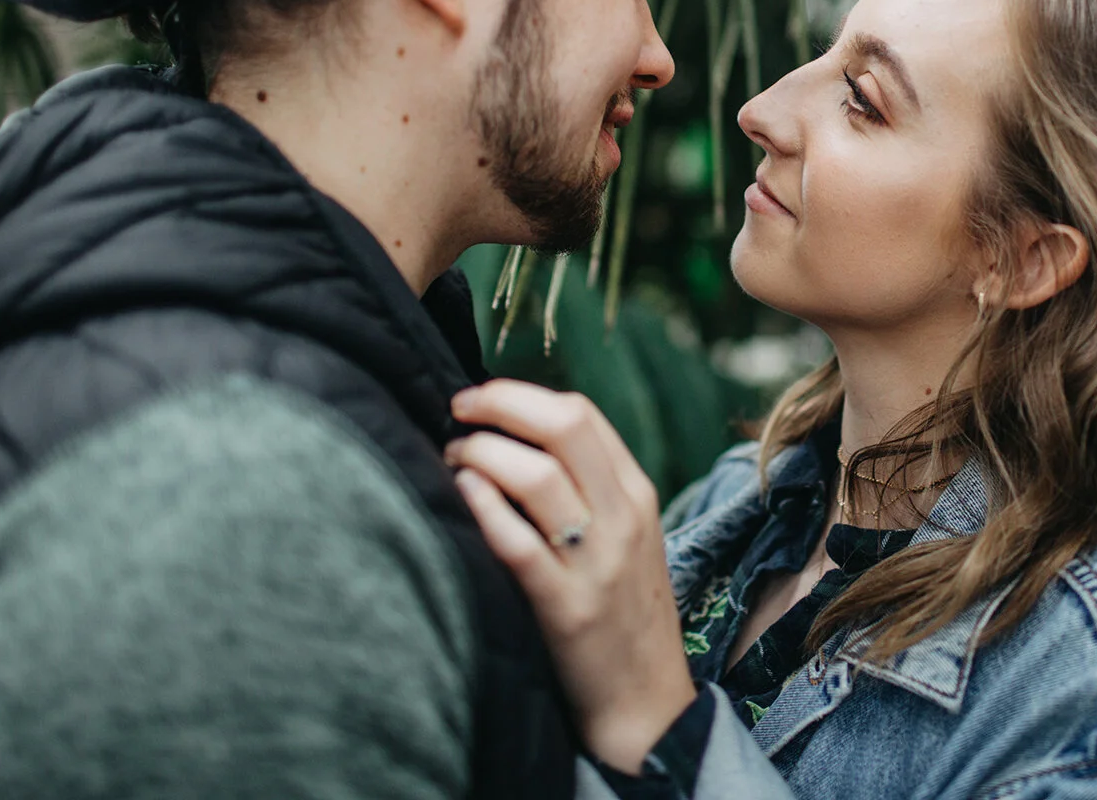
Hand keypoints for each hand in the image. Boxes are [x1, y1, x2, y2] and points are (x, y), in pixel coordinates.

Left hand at [445, 380, 696, 773]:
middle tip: (458, 409)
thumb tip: (518, 434)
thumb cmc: (622, 613)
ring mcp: (596, 563)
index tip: (481, 399)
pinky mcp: (566, 609)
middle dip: (499, 404)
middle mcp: (622, 519)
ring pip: (536, 476)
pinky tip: (459, 493)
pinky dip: (482, 507)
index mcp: (636, 494)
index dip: (521, 394)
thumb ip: (589, 487)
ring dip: (479, 453)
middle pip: (562, 426)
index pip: (581, 414)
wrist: (645, 702)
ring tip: (450, 459)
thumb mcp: (626, 538)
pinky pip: (518, 543)